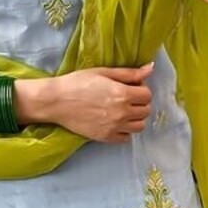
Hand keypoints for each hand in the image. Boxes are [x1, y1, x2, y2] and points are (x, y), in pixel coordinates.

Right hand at [38, 64, 153, 143]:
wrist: (56, 101)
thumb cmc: (78, 82)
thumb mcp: (103, 72)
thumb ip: (129, 73)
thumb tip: (150, 68)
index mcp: (122, 93)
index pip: (147, 95)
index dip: (141, 90)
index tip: (132, 88)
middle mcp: (122, 112)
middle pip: (146, 111)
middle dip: (140, 103)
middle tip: (127, 99)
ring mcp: (114, 127)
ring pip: (139, 126)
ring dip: (135, 118)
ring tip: (123, 111)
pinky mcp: (106, 137)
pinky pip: (126, 138)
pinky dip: (124, 131)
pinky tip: (115, 122)